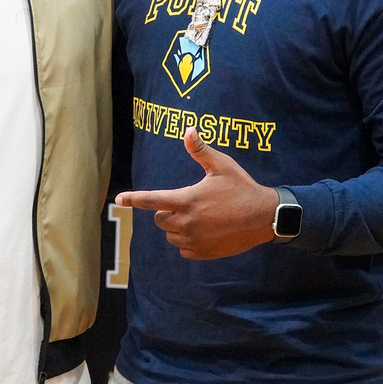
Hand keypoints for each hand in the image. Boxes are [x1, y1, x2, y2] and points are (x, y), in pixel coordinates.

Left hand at [115, 128, 276, 259]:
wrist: (264, 218)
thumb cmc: (242, 188)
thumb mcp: (222, 165)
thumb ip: (200, 150)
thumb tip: (188, 130)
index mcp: (187, 200)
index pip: (151, 199)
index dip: (133, 198)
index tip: (118, 199)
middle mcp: (186, 222)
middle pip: (159, 219)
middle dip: (166, 210)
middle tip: (186, 203)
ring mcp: (194, 240)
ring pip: (170, 235)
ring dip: (176, 227)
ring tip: (198, 217)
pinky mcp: (203, 253)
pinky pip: (183, 250)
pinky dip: (187, 242)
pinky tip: (203, 232)